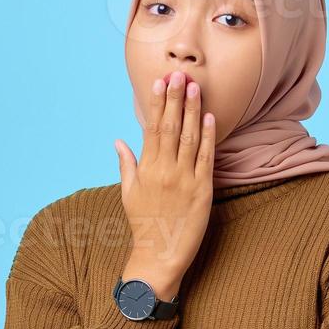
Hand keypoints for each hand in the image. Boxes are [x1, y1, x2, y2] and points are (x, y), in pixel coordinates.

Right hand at [113, 70, 215, 300]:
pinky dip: (209, 137)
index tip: (160, 82)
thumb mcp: (129, 193)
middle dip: (176, 99)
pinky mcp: (203, 190)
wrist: (160, 255)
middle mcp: (166, 171)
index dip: (157, 104)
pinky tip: (210, 117)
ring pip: (191, 138)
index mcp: (147, 169)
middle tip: (180, 74)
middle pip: (172, 127)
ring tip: (196, 87)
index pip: (153, 128)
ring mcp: (185, 180)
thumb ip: (126, 164)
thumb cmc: (144, 224)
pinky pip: (207, 158)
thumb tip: (118, 140)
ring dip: (194, 110)